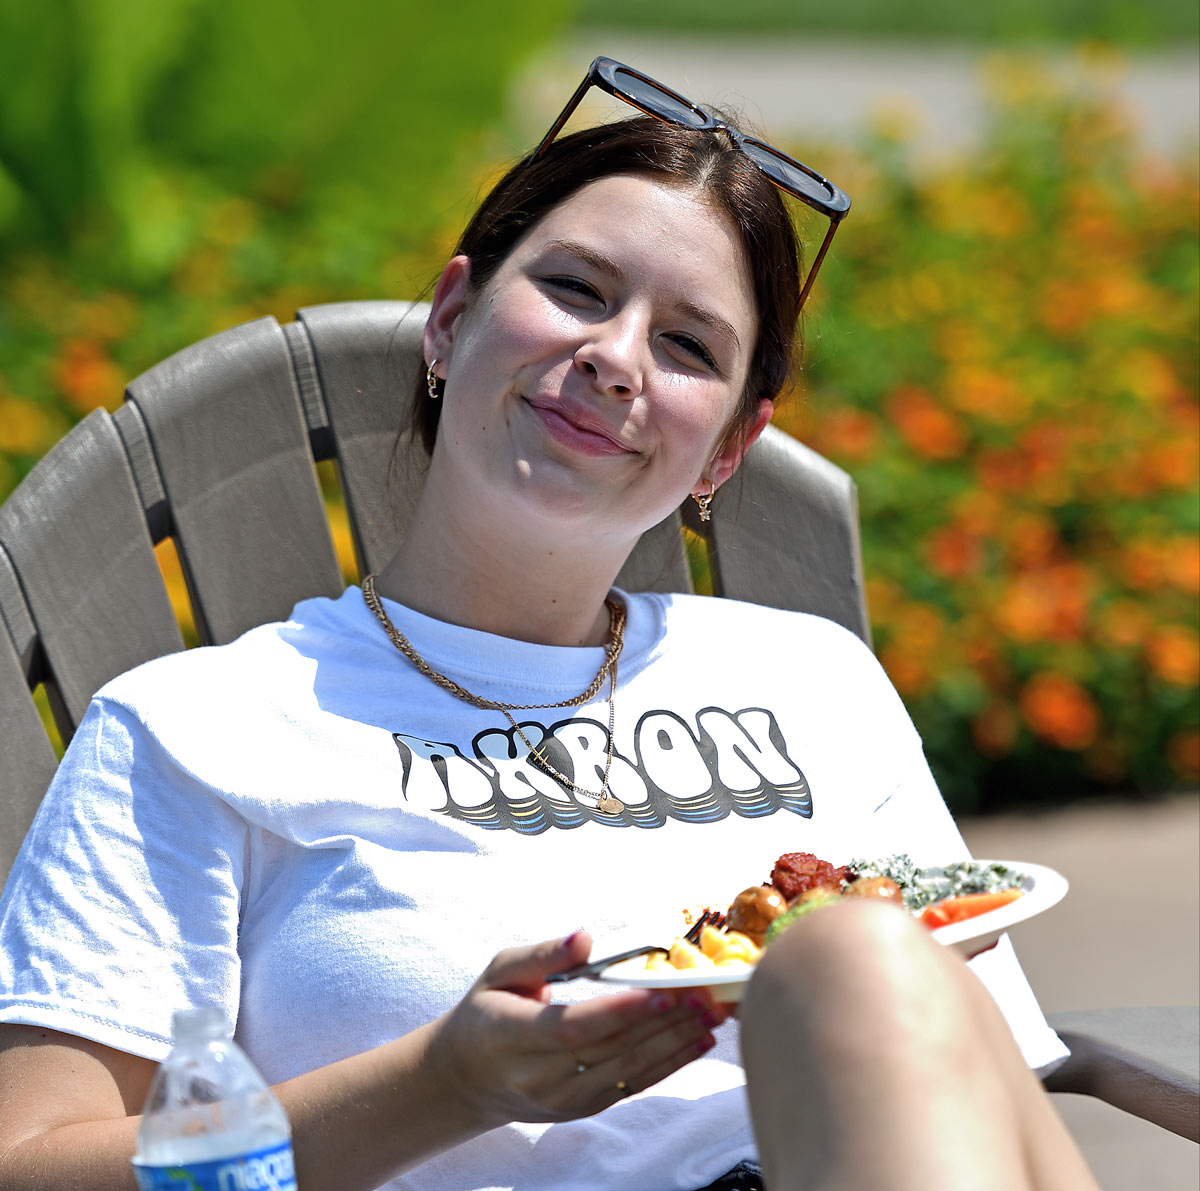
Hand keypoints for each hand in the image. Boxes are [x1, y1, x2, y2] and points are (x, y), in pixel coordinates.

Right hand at [428, 931, 720, 1130]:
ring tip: (710, 1016)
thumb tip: (585, 937)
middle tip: (702, 996)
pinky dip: (668, 1064)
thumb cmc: (486, 1012)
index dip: (619, 1012)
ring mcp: (560, 1099)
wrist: (466, 1078)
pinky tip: (696, 1043)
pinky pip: (630, 1086)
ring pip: (626, 1071)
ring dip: (674, 1044)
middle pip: (609, 1050)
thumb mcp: (500, 971)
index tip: (659, 991)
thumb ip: (542, 954)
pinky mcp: (581, 1108)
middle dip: (662, 1023)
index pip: (571, 1028)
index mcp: (509, 1035)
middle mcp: (536, 1075)